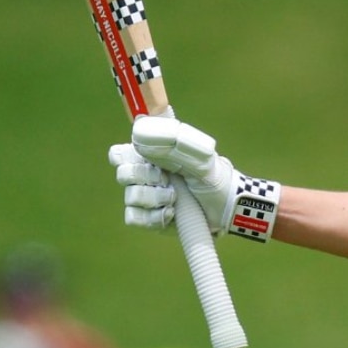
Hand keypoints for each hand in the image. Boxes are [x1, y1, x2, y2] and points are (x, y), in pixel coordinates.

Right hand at [109, 116, 280, 241]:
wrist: (226, 210)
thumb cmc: (216, 178)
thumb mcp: (201, 158)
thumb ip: (176, 143)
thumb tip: (144, 128)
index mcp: (154, 156)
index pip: (121, 152)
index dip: (126, 156)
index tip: (145, 158)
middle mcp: (146, 175)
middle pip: (124, 173)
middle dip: (146, 176)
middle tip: (167, 178)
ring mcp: (146, 198)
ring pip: (131, 196)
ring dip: (156, 198)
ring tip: (176, 198)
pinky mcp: (148, 219)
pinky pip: (134, 217)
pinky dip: (154, 217)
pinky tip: (172, 213)